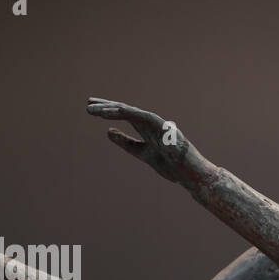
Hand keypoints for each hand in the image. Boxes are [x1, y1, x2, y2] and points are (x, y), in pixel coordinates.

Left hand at [87, 97, 202, 184]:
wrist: (190, 175)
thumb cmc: (172, 166)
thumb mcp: (142, 153)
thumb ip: (126, 143)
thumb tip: (108, 132)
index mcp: (146, 129)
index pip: (124, 116)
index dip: (107, 112)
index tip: (92, 109)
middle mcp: (150, 124)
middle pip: (125, 111)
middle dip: (106, 107)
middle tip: (88, 104)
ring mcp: (157, 124)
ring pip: (131, 112)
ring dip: (113, 110)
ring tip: (95, 110)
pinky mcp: (164, 128)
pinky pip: (144, 117)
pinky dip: (129, 113)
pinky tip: (114, 111)